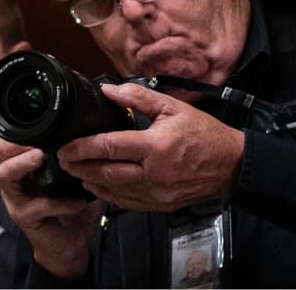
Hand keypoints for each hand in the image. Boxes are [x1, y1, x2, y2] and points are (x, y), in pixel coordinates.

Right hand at [0, 138, 100, 280]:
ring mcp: (16, 199)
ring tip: (41, 158)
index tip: (40, 125)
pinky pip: (36, 207)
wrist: (69, 244)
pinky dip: (58, 203)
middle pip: (1, 153)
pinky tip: (77, 202)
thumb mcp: (74, 179)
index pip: (11, 142)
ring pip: (7, 175)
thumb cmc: (71, 209)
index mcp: (25, 167)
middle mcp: (15, 180)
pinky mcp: (25, 218)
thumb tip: (98, 135)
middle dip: (16, 143)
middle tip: (37, 139)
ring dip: (23, 164)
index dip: (20, 132)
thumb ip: (77, 160)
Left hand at [56, 82, 244, 212]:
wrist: (232, 165)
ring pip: (114, 191)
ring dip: (90, 181)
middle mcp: (154, 173)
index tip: (65, 145)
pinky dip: (109, 196)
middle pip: (105, 173)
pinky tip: (98, 186)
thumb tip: (108, 89)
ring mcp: (158, 193)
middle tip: (62, 159)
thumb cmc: (205, 135)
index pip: (108, 147)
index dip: (82, 147)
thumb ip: (138, 97)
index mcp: (155, 147)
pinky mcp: (162, 205)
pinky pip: (129, 203)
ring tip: (75, 171)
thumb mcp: (173, 107)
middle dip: (78, 167)